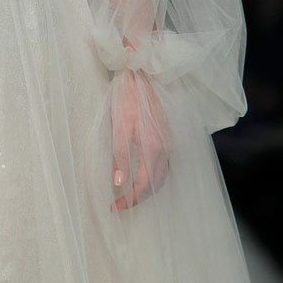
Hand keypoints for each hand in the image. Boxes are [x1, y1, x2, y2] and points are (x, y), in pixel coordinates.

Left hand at [110, 68, 169, 211]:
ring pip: (162, 177)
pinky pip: (164, 166)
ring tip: (129, 195)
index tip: (113, 207)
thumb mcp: (119, 126)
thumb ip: (120, 156)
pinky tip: (143, 175)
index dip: (129, 201)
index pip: (143, 187)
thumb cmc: (128, 98)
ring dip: (147, 190)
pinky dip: (154, 177)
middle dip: (138, 199)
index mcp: (153, 149)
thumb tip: (119, 184)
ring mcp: (169, 143)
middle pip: (155, 186)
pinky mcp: (168, 137)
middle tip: (119, 205)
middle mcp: (165, 149)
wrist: (143, 74)